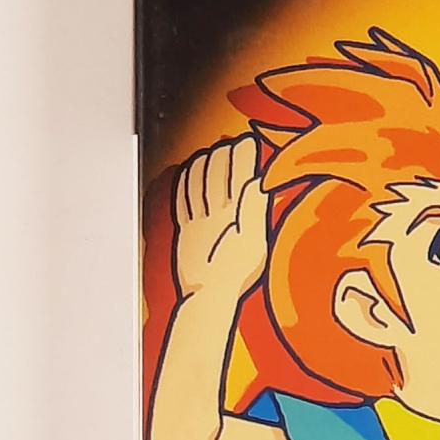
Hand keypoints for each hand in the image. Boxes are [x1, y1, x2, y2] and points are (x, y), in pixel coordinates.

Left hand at [173, 136, 267, 299]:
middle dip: (223, 154)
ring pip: (197, 182)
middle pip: (216, 174)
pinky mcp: (183, 229)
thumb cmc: (236, 274)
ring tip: (211, 152)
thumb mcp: (256, 243)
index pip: (238, 175)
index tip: (248, 142)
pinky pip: (181, 198)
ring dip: (204, 162)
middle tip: (230, 143)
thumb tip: (258, 182)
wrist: (209, 297)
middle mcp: (212, 213)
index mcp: (234, 214)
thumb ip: (255, 210)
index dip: (243, 155)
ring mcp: (195, 220)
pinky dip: (185, 181)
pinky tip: (188, 172)